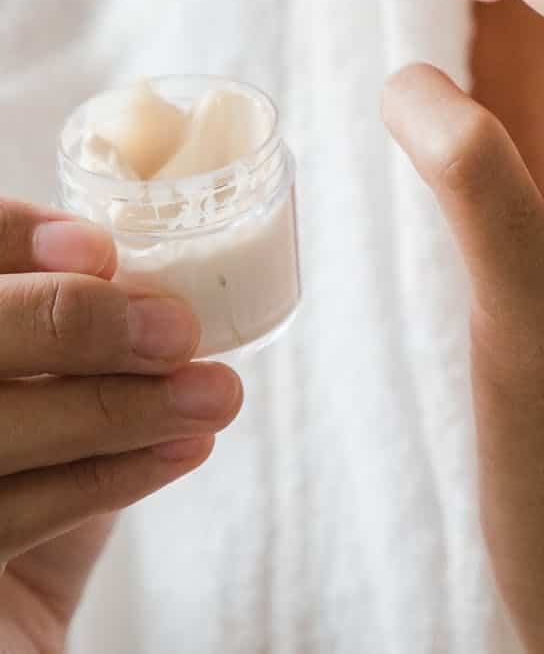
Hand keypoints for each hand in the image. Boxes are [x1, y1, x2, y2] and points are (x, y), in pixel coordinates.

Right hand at [0, 199, 242, 651]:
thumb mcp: (57, 392)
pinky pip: (9, 515)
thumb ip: (77, 334)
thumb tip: (154, 282)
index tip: (100, 248)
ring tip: (213, 394)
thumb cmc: (31, 488)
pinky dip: (106, 478)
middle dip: (69, 322)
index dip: (11, 238)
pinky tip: (183, 449)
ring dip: (115, 407)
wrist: (13, 630)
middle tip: (175, 329)